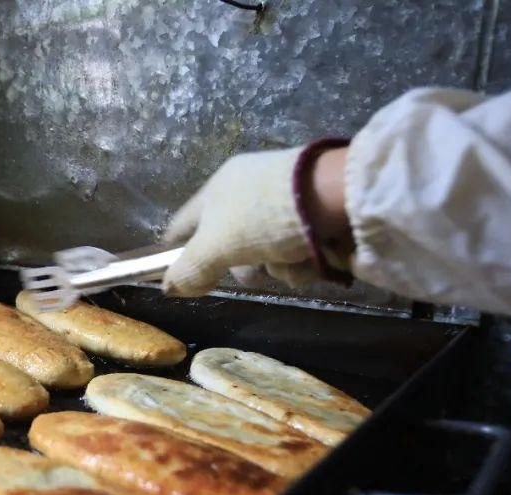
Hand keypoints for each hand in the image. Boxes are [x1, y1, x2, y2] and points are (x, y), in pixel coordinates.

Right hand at [160, 144, 352, 295]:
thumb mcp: (217, 245)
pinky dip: (302, 263)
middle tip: (252, 269)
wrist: (341, 195)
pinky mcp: (316, 220)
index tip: (182, 281)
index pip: (182, 227)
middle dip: (243, 268)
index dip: (177, 255)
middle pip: (229, 250)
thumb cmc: (266, 217)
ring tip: (292, 259)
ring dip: (277, 268)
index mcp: (217, 190)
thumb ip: (189, 269)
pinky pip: (297, 255)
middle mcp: (248, 196)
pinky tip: (314, 257)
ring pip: (266, 258)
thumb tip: (168, 287)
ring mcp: (284, 208)